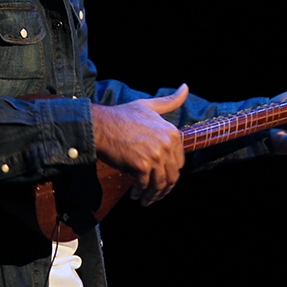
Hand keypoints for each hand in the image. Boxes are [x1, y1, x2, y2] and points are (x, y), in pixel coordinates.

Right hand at [92, 84, 187, 205]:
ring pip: (160, 184)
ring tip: (145, 200)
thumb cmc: (121, 116)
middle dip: (164, 188)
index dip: (170, 173)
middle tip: (154, 194)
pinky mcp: (141, 167)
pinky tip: (135, 195)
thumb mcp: (149, 106)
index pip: (179, 162)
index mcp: (172, 133)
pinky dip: (140, 193)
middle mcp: (167, 145)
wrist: (100, 125)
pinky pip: (145, 186)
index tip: (162, 178)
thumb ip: (170, 101)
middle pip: (171, 175)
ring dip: (153, 195)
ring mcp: (155, 156)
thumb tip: (186, 87)